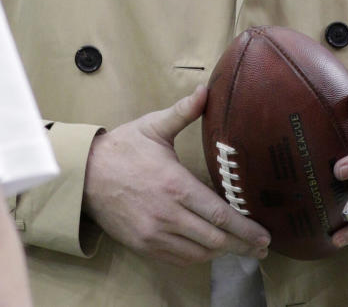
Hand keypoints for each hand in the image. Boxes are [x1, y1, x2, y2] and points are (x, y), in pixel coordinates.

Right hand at [82, 86, 270, 265]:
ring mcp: (153, 234)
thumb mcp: (154, 126)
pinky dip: (199, 257)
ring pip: (198, 253)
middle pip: (214, 240)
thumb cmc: (122, 148)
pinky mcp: (143, 245)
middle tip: (263, 247)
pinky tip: (212, 250)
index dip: (245, 228)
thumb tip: (206, 89)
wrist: (83, 176)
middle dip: (242, 245)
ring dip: (223, 253)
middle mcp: (167, 215)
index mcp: (175, 186)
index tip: (265, 234)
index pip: (219, 215)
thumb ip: (184, 111)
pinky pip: (178, 258)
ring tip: (244, 249)